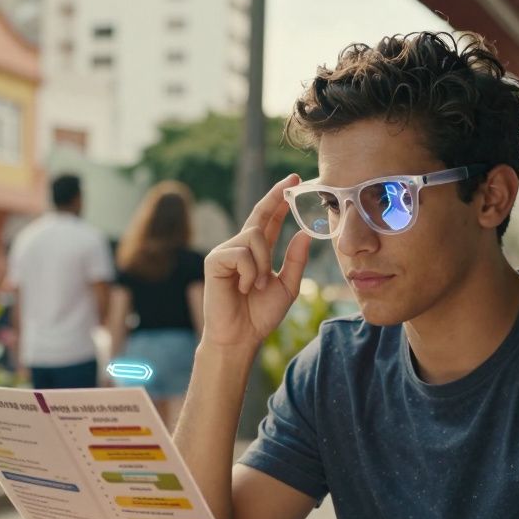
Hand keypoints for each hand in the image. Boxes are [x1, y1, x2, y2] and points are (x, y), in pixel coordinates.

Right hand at [202, 175, 312, 351]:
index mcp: (257, 252)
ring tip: (258, 286)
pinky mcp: (214, 261)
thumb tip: (304, 233)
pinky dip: (249, 272)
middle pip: (259, 214)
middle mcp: (240, 247)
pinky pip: (241, 253)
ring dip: (263, 263)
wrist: (241, 337)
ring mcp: (226, 252)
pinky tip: (243, 288)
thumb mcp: (287, 287)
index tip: (293, 181)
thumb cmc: (260, 315)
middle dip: (276, 197)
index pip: (269, 219)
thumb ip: (295, 261)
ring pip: (254, 237)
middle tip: (292, 181)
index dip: (279, 200)